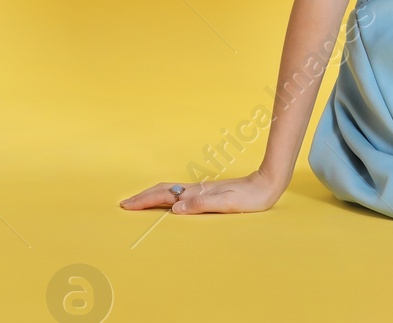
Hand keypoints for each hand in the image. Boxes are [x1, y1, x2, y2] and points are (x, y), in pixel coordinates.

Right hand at [119, 170, 282, 215]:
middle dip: (143, 197)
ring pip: (171, 191)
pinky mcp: (209, 192)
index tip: (127, 205)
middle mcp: (198, 190)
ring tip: (139, 202)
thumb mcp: (227, 203)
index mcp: (198, 192)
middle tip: (125, 204)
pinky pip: (180, 194)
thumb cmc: (250, 198)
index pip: (165, 195)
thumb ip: (202, 204)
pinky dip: (166, 197)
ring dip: (153, 196)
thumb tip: (176, 208)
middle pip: (164, 191)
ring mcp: (203, 190)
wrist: (267, 184)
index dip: (145, 200)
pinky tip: (167, 202)